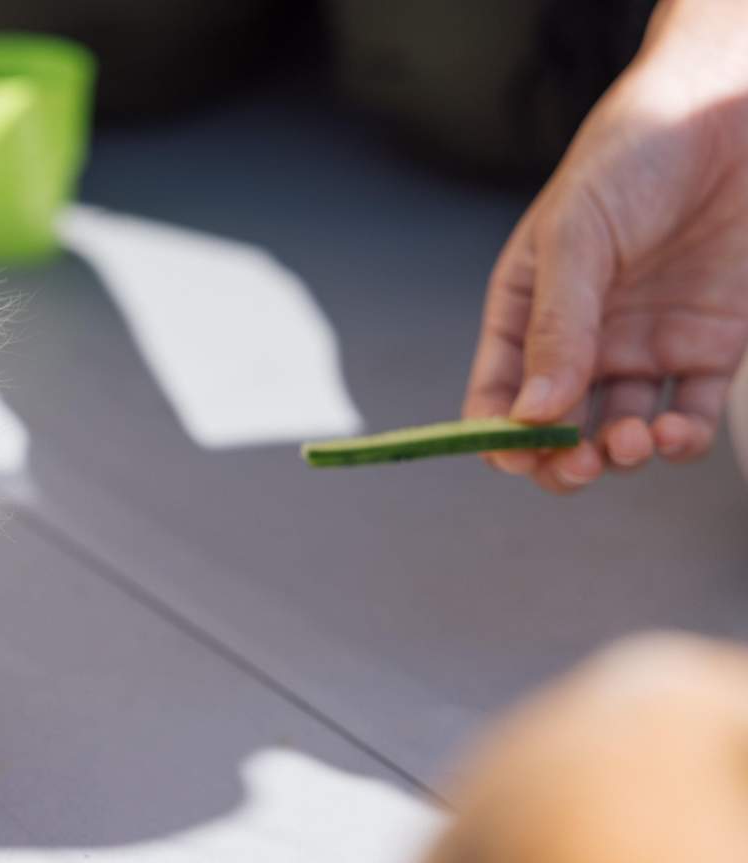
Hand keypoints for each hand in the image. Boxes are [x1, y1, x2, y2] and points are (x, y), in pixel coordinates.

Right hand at [464, 0, 747, 492]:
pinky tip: (671, 434)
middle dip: (558, 461)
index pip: (497, 394)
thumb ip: (557, 326)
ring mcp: (642, 345)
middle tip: (574, 464)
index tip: (517, 456)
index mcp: (527, 309)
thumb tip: (532, 416)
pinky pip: (686, 416)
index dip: (499, 436)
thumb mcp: (576, 236)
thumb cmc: (633, 158)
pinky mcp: (706, 347)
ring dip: (618, 455)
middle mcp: (580, 338)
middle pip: (555, 428)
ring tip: (629, 442)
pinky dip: (678, 441)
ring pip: (617, 433)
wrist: (727, 115)